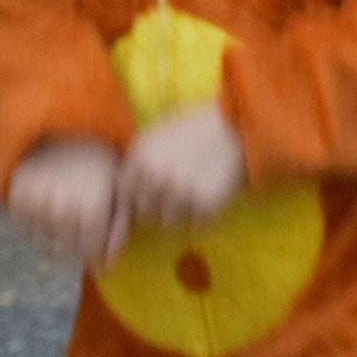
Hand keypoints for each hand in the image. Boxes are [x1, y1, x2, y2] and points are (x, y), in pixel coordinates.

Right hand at [6, 139, 125, 264]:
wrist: (64, 129)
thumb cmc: (101, 164)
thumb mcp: (120, 190)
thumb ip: (120, 228)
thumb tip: (107, 263)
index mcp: (91, 204)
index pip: (90, 252)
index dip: (97, 255)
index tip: (101, 246)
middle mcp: (60, 206)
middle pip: (66, 251)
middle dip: (78, 249)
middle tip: (84, 232)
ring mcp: (36, 202)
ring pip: (45, 244)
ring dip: (57, 240)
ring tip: (69, 218)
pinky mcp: (16, 196)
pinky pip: (25, 230)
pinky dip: (37, 227)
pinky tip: (51, 210)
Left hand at [117, 103, 245, 226]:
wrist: (235, 128)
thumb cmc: (194, 129)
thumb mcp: (157, 133)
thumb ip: (137, 158)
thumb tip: (120, 187)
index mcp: (142, 157)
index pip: (125, 193)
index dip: (137, 194)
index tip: (151, 191)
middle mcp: (157, 176)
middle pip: (144, 212)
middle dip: (157, 207)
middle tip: (176, 195)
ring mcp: (181, 192)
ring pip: (168, 224)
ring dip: (179, 215)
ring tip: (194, 195)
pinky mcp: (206, 206)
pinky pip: (195, 227)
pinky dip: (202, 219)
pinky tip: (209, 199)